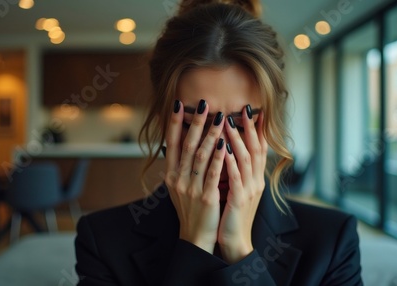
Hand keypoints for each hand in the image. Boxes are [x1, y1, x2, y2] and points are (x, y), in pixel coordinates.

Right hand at [164, 99, 225, 253]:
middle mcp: (178, 179)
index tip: (178, 103)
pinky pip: (213, 173)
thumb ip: (180, 166)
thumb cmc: (190, 209)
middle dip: (195, 122)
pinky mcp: (206, 197)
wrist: (195, 237)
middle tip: (204, 103)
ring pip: (200, 156)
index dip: (174, 123)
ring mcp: (191, 188)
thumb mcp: (179, 187)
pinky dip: (219, 157)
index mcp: (171, 174)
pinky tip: (224, 143)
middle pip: (187, 145)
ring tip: (219, 117)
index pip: (171, 143)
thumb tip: (181, 143)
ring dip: (210, 134)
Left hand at [218, 105, 267, 263]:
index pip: (259, 149)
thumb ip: (235, 171)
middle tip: (244, 108)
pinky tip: (224, 149)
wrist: (234, 242)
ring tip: (229, 122)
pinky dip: (230, 162)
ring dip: (237, 140)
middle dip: (250, 128)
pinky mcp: (239, 200)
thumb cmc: (231, 214)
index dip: (257, 130)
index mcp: (255, 178)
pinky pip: (236, 177)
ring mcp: (249, 190)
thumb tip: (227, 150)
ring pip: (246, 160)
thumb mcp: (236, 189)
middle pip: (256, 149)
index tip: (253, 111)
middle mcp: (255, 181)